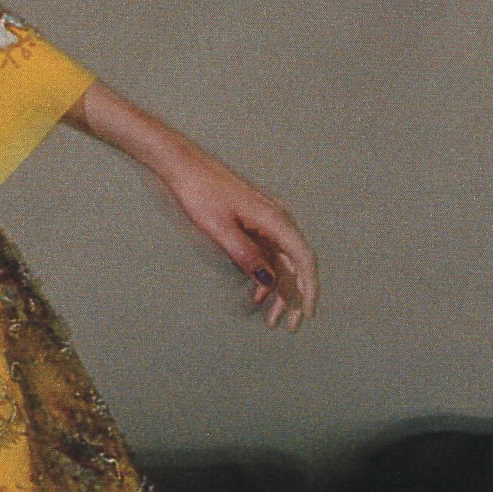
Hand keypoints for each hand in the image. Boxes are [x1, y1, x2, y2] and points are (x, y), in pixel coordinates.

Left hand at [148, 151, 319, 330]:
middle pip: (296, 264)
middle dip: (294, 297)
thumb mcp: (220, 229)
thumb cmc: (200, 192)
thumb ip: (245, 255)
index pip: (303, 259)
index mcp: (275, 219)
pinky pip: (268, 254)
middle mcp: (277, 219)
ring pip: (282, 262)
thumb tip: (268, 282)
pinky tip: (257, 296)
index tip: (306, 313)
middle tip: (289, 326)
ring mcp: (267, 221)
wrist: (183, 165)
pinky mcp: (255, 223)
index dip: (309, 288)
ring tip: (271, 319)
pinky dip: (265, 276)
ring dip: (279, 291)